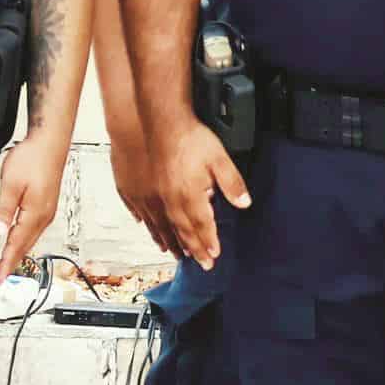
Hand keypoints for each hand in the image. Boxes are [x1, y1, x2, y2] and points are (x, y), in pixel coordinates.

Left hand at [0, 130, 70, 281]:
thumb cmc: (32, 159)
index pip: (17, 245)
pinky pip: (33, 229)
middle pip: (26, 246)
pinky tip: (18, 241)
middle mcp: (44, 217)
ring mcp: (47, 212)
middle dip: (12, 263)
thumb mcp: (12, 183)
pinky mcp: (46, 205)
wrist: (50, 142)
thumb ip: (4, 210)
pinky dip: (24, 240)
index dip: (6, 264)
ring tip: (7, 265)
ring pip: (30, 239)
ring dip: (18, 252)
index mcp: (35, 214)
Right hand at [148, 123, 250, 271]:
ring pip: (162, 226)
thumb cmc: (189, 137)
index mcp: (190, 196)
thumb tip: (245, 203)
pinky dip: (149, 225)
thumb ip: (232, 183)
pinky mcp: (139, 188)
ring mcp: (152, 196)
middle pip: (182, 231)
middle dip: (193, 249)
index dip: (209, 242)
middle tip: (201, 263)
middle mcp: (169, 201)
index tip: (213, 256)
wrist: (158, 121)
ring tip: (176, 254)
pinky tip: (150, 229)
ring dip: (171, 241)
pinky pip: (143, 213)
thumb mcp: (219, 158)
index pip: (202, 226)